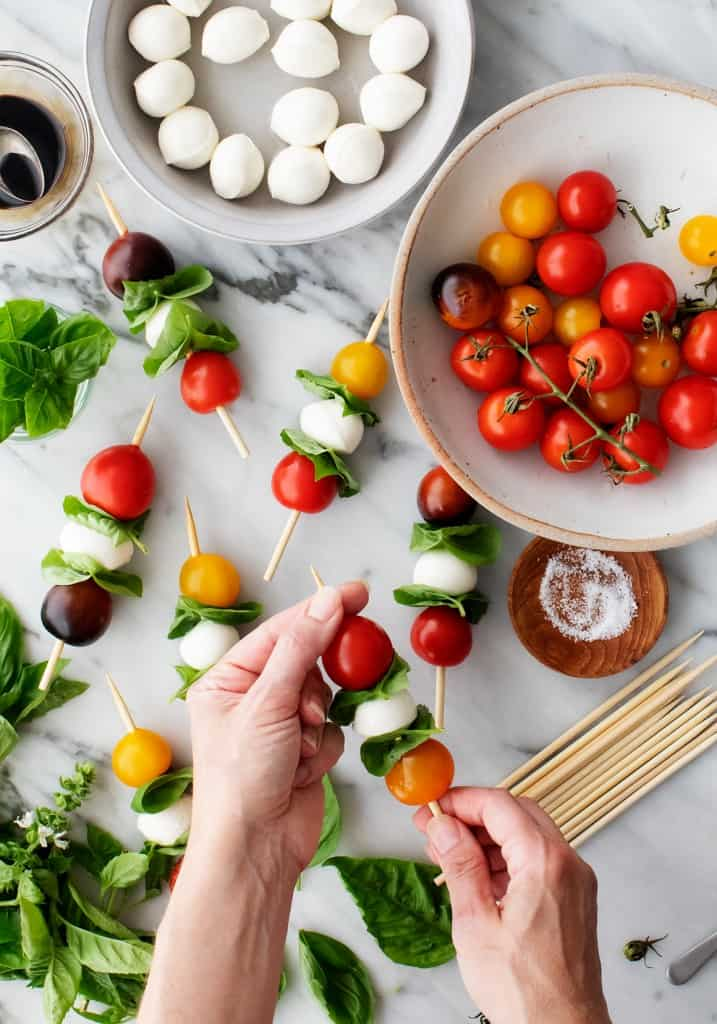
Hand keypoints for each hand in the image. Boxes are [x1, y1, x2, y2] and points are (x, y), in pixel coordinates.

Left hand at [187, 582, 367, 875]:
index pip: (281, 630)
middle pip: (307, 662)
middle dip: (313, 687)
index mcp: (227, 679)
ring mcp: (279, 726)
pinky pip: (332, 730)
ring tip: (295, 751)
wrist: (255, 851)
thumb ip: (302, 647)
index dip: (319, 611)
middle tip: (316, 701)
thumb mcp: (267, 702)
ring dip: (316, 725)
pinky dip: (324, 749)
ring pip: (324, 696)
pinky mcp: (303, 752)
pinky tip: (302, 772)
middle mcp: (252, 698)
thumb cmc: (241, 777)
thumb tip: (328, 600)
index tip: (357, 593)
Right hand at [415, 789, 611, 1023]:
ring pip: (528, 836)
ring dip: (488, 839)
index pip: (499, 805)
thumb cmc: (524, 990)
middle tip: (437, 830)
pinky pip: (538, 861)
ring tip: (449, 857)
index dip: (461, 801)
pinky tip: (478, 879)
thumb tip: (443, 826)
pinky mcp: (573, 899)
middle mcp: (568, 864)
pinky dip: (507, 860)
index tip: (432, 810)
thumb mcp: (476, 924)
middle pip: (517, 814)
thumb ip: (460, 865)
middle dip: (473, 816)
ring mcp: (575, 882)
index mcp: (545, 862)